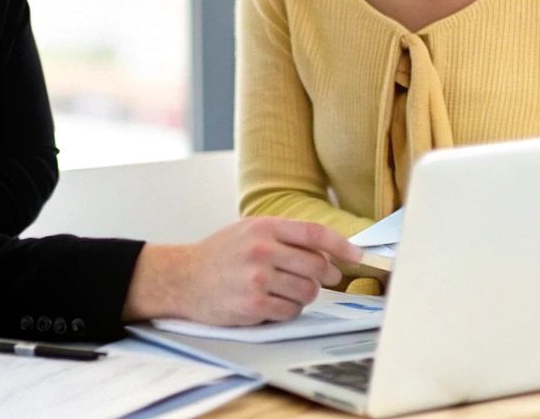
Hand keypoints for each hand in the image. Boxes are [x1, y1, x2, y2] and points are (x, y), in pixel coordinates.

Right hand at [123, 217, 362, 325]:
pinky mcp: (251, 305)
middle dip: (324, 277)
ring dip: (302, 296)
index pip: (315, 234)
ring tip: (283, 291)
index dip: (342, 246)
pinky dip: (286, 312)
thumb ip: (285, 237)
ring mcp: (257, 278)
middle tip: (319, 280)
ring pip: (307, 292)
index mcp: (264, 227)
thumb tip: (328, 254)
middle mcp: (262, 250)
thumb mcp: (249, 231)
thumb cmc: (219, 256)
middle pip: (317, 266)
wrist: (181, 278)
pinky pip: (289, 312)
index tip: (358, 256)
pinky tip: (271, 305)